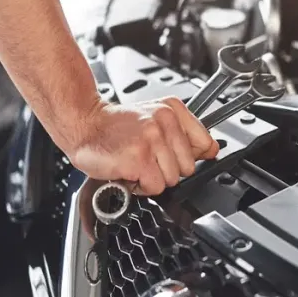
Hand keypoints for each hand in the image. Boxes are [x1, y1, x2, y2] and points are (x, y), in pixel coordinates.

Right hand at [64, 96, 218, 195]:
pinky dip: (140, 187)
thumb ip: (185, 133)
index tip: (173, 156)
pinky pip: (155, 187)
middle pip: (188, 167)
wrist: (84, 124)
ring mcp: (152, 139)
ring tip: (136, 163)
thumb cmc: (116, 126)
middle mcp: (164, 120)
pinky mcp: (139, 158)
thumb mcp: (155, 118)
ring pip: (172, 179)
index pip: (205, 143)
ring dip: (152, 179)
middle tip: (147, 158)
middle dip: (168, 169)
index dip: (189, 157)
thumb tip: (212, 150)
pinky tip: (129, 171)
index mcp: (172, 109)